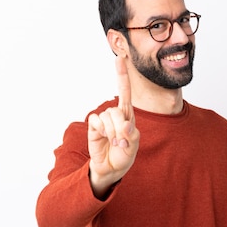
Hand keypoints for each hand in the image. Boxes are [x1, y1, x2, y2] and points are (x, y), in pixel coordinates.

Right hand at [87, 56, 139, 197]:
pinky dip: (101, 132)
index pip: (125, 92)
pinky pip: (96, 121)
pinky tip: (103, 139)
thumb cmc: (124, 156)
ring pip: (107, 117)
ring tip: (114, 143)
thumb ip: (131, 135)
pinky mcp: (93, 126)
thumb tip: (126, 124)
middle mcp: (116, 115)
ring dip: (111, 133)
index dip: (121, 75)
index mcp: (128, 115)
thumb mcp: (133, 147)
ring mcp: (104, 120)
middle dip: (119, 128)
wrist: (110, 169)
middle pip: (117, 110)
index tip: (119, 57)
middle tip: (121, 142)